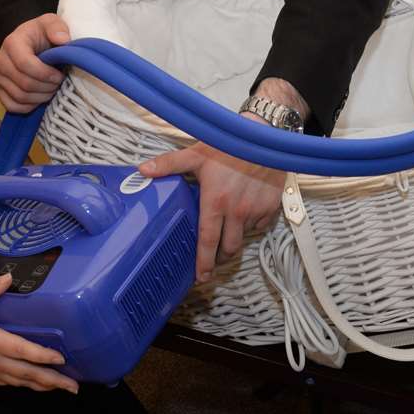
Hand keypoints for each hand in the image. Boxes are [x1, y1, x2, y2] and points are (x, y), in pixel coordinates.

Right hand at [0, 13, 70, 112]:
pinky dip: (29, 106)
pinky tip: (40, 97)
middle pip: (24, 84)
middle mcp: (0, 60)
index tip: (60, 75)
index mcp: (12, 43)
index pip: (26, 65)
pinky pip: (12, 106)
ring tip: (52, 89)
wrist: (29, 41)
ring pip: (20, 97)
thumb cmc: (41, 33)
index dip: (46, 74)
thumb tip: (63, 40)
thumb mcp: (51, 23)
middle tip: (59, 83)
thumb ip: (57, 28)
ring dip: (41, 97)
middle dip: (47, 87)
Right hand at [0, 274, 76, 391]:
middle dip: (52, 380)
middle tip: (74, 387)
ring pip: (20, 381)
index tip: (61, 359)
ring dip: (42, 386)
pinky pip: (9, 383)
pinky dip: (25, 385)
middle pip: (27, 373)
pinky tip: (35, 386)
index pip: (21, 350)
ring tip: (62, 389)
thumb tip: (8, 278)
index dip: (41, 356)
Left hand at [139, 120, 284, 281]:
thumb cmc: (229, 144)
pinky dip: (252, 225)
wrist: (264, 136)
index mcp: (216, 202)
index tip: (201, 277)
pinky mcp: (271, 207)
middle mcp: (237, 211)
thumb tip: (143, 170)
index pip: (208, 241)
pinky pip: (260, 225)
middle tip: (213, 262)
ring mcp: (256, 210)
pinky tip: (245, 215)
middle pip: (228, 248)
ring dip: (235, 239)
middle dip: (220, 259)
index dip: (203, 262)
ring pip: (244, 237)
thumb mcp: (196, 154)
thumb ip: (169, 164)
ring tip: (227, 234)